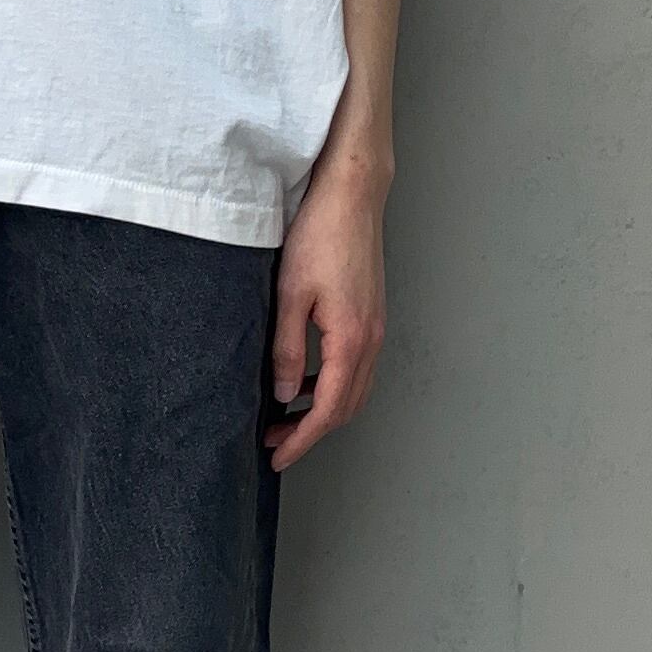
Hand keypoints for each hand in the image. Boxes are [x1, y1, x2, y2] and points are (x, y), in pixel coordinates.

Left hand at [266, 153, 386, 467]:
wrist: (352, 195)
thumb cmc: (320, 235)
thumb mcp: (290, 293)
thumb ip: (288, 349)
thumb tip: (285, 393)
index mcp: (351, 340)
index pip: (329, 410)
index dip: (303, 439)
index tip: (278, 456)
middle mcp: (372, 339)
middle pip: (347, 407)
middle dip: (312, 431)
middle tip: (274, 439)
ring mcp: (376, 327)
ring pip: (356, 389)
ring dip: (324, 409)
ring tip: (286, 413)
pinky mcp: (372, 315)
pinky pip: (358, 367)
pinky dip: (334, 384)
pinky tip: (307, 378)